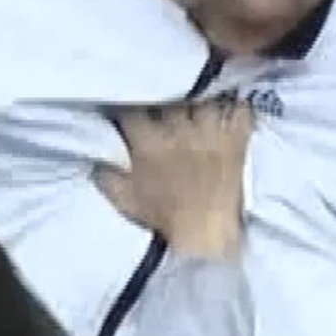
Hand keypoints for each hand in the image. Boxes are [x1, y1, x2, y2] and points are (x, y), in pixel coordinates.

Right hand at [95, 100, 251, 259]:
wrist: (210, 237)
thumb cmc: (166, 222)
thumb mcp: (127, 202)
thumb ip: (107, 178)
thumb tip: (94, 161)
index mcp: (148, 142)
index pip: (133, 110)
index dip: (132, 108)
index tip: (133, 112)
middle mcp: (179, 130)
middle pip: (171, 98)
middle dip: (170, 100)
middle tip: (170, 108)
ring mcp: (211, 131)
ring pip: (205, 98)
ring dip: (203, 102)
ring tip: (201, 106)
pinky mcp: (238, 138)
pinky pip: (241, 109)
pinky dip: (238, 108)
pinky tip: (232, 109)